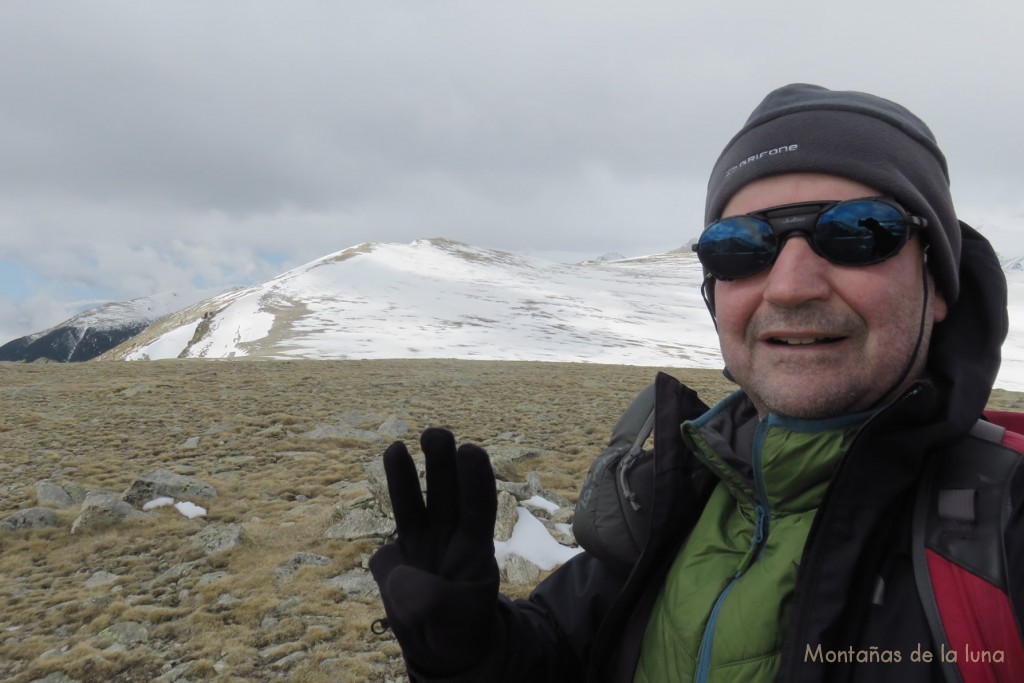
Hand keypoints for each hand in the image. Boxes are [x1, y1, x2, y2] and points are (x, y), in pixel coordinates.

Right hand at [369, 428, 499, 674]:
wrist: (439, 645)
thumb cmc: (460, 625)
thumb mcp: (456, 618)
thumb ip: (430, 597)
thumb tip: (398, 573)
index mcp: (475, 547)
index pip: (478, 507)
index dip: (475, 480)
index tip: (470, 451)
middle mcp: (448, 536)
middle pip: (445, 493)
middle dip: (441, 463)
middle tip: (436, 433)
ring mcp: (419, 543)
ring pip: (413, 504)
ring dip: (405, 474)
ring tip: (396, 445)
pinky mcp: (393, 558)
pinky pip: (387, 547)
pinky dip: (384, 555)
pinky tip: (397, 576)